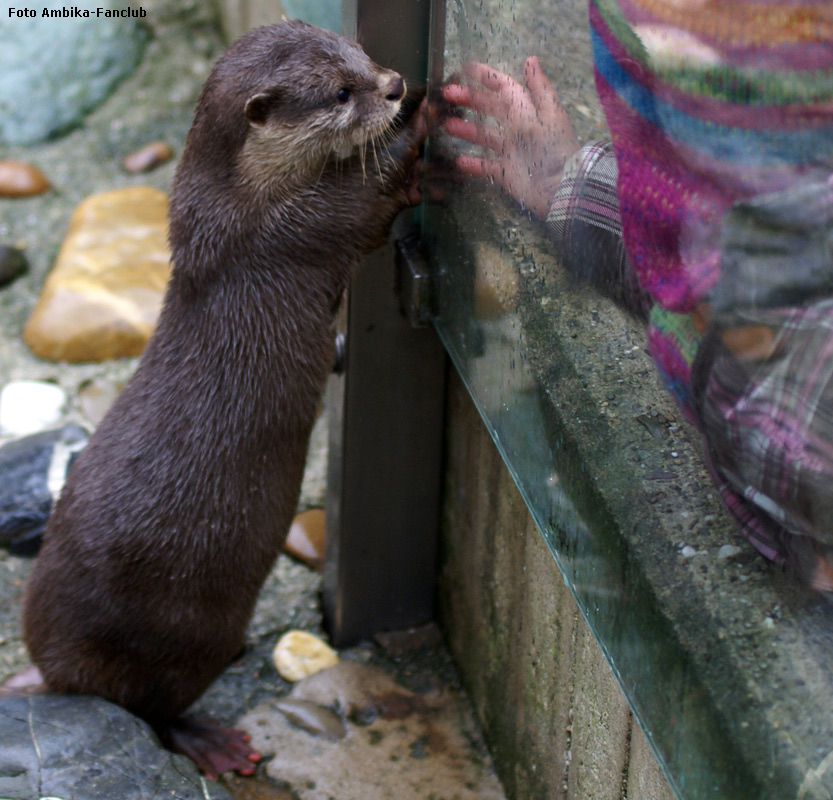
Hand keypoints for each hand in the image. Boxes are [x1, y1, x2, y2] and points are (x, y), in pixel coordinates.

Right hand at [440, 57, 578, 219]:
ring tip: (447, 125)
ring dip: (467, 129)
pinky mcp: (507, 174)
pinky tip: (458, 160)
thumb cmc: (554, 151)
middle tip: (447, 95)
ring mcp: (512, 152)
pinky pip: (486, 166)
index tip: (465, 69)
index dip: (487, 77)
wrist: (560, 189)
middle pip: (492, 109)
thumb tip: (530, 59)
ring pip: (485, 136)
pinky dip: (473, 164)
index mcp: (529, 112)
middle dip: (471, 100)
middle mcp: (519, 129)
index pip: (506, 88)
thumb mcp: (546, 116)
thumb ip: (536, 89)